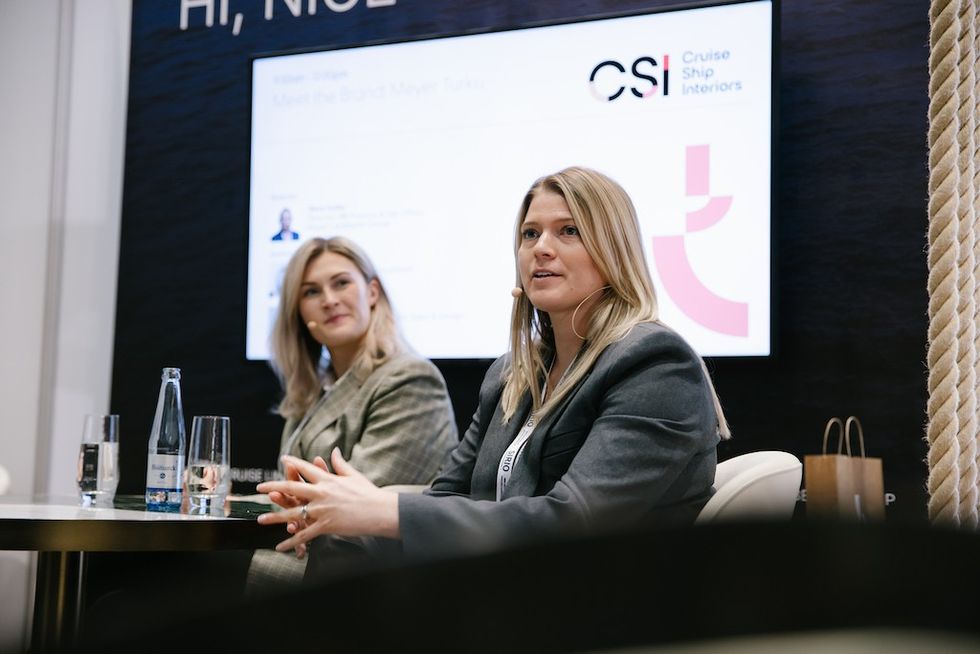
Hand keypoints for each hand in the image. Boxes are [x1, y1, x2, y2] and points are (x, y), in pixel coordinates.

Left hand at [256, 449, 399, 555]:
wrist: (380, 511)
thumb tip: (334, 451)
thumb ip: (340, 464)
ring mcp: (322, 510)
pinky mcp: (326, 525)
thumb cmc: (369, 493)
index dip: (293, 462)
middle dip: (273, 487)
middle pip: (292, 488)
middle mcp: (322, 493)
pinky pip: (304, 535)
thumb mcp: (353, 475)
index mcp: (328, 479)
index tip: (283, 459)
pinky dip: (291, 542)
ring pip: (293, 513)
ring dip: (275, 517)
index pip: (306, 468)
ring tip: (260, 519)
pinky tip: (279, 546)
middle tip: (260, 488)